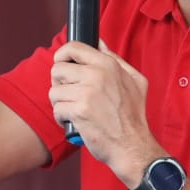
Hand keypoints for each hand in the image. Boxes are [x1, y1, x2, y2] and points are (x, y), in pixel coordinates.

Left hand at [48, 41, 161, 182]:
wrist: (133, 146)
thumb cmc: (133, 115)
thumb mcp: (134, 81)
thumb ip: (115, 60)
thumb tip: (99, 43)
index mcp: (108, 64)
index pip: (73, 47)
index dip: (61, 55)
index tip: (62, 65)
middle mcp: (97, 75)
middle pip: (57, 69)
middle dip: (59, 84)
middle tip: (69, 94)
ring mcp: (87, 93)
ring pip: (54, 91)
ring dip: (61, 103)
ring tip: (74, 110)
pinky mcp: (79, 111)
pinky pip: (57, 109)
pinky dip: (62, 118)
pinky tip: (74, 122)